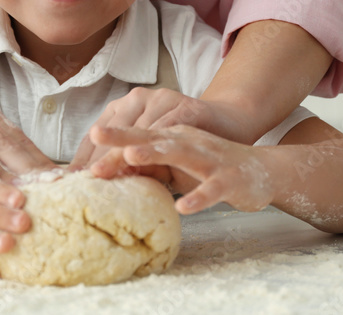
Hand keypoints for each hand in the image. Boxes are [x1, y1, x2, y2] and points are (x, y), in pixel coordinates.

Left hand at [89, 124, 274, 214]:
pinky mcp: (229, 179)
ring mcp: (208, 157)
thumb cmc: (209, 166)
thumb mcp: (174, 164)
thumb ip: (146, 165)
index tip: (81, 152)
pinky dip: (198, 197)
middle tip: (96, 135)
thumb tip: (107, 172)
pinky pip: (212, 189)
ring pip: (179, 152)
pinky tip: (182, 207)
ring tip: (131, 156)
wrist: (261, 169)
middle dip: (123, 137)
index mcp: (170, 137)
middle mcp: (186, 141)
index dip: (109, 145)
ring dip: (154, 153)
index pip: (134, 138)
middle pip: (151, 136)